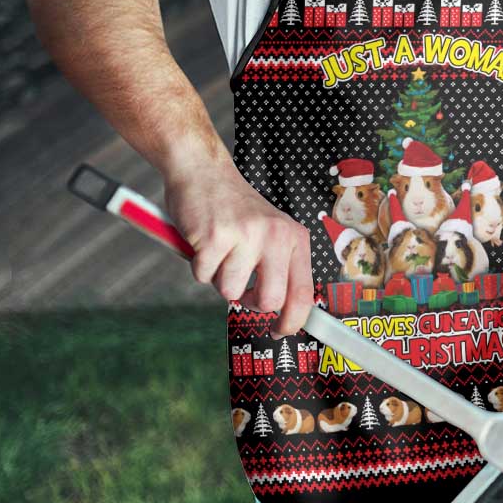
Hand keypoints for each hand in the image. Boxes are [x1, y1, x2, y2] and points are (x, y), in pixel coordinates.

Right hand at [164, 159, 313, 338]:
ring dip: (219, 278)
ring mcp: (246, 235)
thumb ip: (280, 267)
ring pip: (230, 291)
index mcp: (295, 238)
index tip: (280, 331)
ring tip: (220, 251)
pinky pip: (203, 276)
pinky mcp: (215, 236)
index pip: (303, 292)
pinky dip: (198, 265)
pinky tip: (204, 242)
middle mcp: (276, 236)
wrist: (204, 171)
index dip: (293, 321)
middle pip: (270, 300)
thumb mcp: (271, 232)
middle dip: (250, 302)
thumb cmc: (235, 210)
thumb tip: (283, 313)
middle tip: (240, 286)